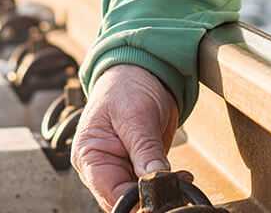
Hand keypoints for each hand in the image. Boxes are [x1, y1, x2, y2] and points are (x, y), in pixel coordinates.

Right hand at [71, 64, 180, 210]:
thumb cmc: (125, 87)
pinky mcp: (141, 168)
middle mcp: (103, 168)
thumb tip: (155, 179)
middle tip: (175, 185)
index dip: (134, 200)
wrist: (139, 72)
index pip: (110, 194)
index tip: (158, 195)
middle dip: (150, 197)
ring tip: (181, 178)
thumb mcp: (134, 116)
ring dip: (163, 192)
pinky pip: (154, 186)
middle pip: (125, 200)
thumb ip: (144, 149)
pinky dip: (169, 185)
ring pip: (141, 197)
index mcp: (89, 157)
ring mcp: (122, 169)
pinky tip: (182, 177)